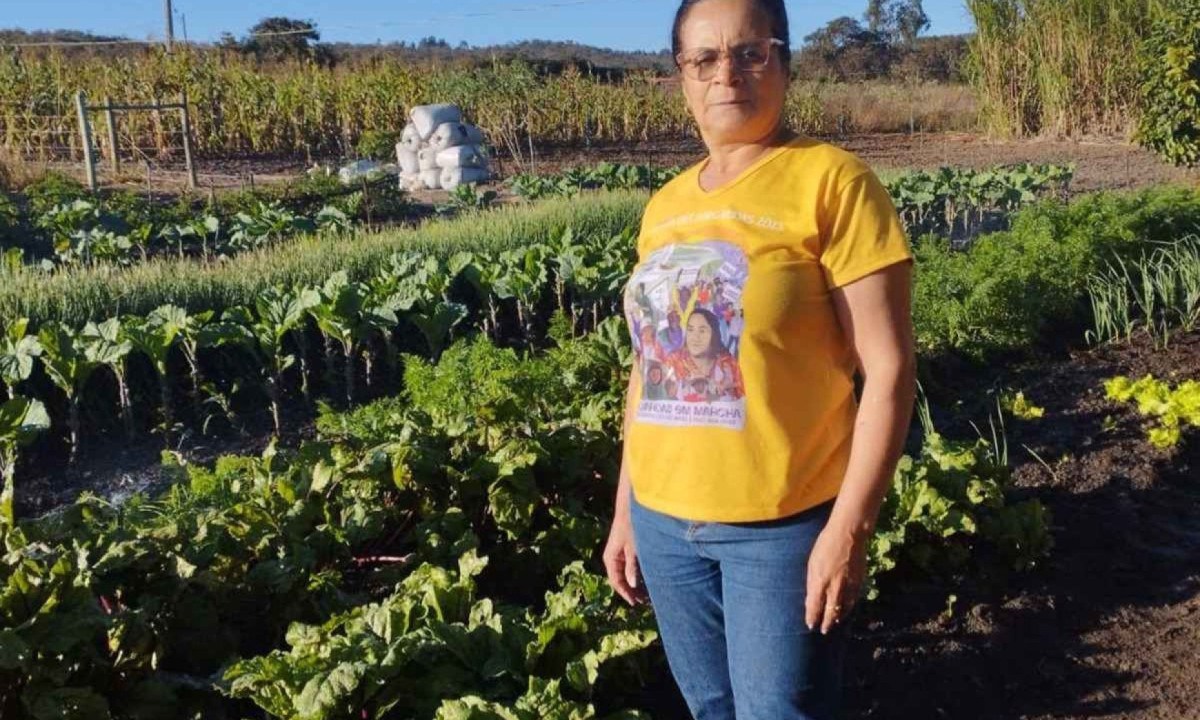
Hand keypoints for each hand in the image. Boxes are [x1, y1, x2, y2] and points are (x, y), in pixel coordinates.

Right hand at [603, 507, 648, 606]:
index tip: (636, 603)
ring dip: (634, 583)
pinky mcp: (625, 549)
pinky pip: (628, 566)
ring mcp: (618, 554)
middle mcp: (612, 558)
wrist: (630, 507)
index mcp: (610, 558)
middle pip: (620, 579)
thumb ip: (632, 566)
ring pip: (624, 574)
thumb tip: (632, 585)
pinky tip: (646, 579)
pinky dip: (636, 574)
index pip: (616, 582)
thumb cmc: (631, 526)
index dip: (625, 594)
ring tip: (646, 594)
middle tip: (643, 602)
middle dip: (631, 591)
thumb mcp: (633, 547)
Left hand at [805, 519, 868, 633]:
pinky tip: (846, 609)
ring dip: (838, 617)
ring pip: (843, 608)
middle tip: (823, 631)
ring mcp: (848, 586)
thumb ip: (812, 583)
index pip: (814, 607)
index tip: (811, 625)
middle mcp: (834, 587)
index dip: (812, 618)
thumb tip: (811, 598)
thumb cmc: (825, 545)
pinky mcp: (859, 582)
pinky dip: (849, 607)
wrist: (848, 534)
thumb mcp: (812, 563)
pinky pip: (853, 599)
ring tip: (834, 623)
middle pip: (830, 612)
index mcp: (819, 582)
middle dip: (826, 623)